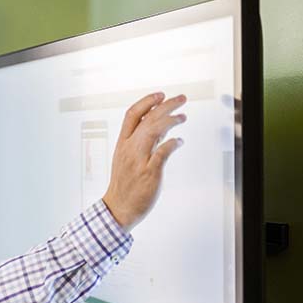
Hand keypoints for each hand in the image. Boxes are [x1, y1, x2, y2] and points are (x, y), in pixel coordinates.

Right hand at [102, 92, 186, 232]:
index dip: (147, 102)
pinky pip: (163, 153)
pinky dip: (173, 144)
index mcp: (122, 143)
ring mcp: (139, 160)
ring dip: (171, 120)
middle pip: (147, 119)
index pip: (132, 115)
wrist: (119, 207)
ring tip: (183, 117)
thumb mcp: (127, 158)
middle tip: (181, 98)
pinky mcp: (149, 173)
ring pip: (154, 131)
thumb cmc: (124, 184)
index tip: (161, 95)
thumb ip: (143, 141)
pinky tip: (179, 141)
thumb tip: (163, 126)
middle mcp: (130, 149)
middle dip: (166, 105)